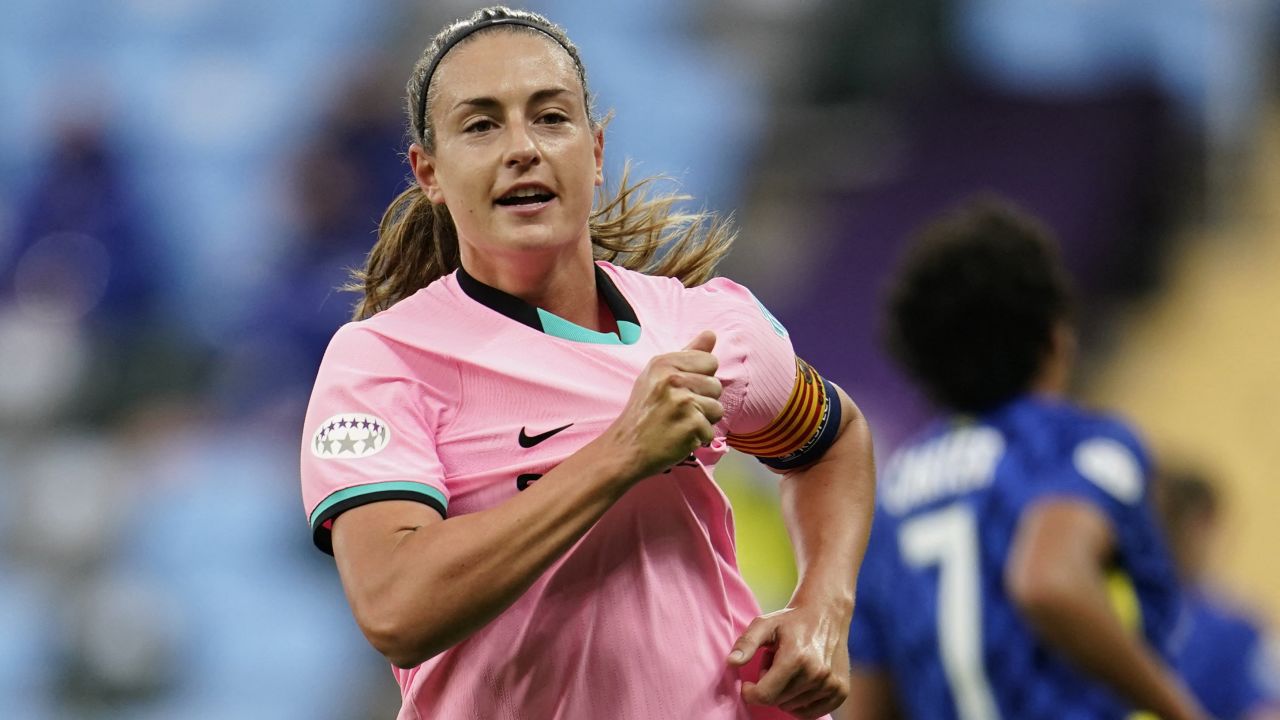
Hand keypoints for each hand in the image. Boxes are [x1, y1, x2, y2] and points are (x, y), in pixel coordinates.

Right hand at [602, 330, 723, 481]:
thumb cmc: (644, 412)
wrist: (626, 449)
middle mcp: (672, 379)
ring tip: (679, 424)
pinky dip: (698, 439)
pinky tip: (678, 437)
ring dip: (703, 421)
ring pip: (717, 409)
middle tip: (678, 411)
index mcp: (664, 363)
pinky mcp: (690, 425)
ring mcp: (682, 402)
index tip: (680, 390)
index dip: (700, 378)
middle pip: (716, 385)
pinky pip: (711, 431)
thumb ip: (688, 355)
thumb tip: (711, 333)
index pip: (710, 361)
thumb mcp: (658, 376)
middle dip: (703, 401)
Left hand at [728, 604, 852, 718]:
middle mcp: (817, 673)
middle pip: (778, 701)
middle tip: (774, 666)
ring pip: (793, 707)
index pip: (765, 695)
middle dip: (769, 688)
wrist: (826, 614)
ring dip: (785, 693)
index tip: (747, 684)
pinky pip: (811, 714)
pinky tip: (800, 682)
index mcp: (796, 657)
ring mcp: (832, 684)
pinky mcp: (841, 691)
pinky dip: (800, 703)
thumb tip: (731, 662)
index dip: (750, 693)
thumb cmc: (791, 621)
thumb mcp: (764, 625)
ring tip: (789, 670)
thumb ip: (746, 644)